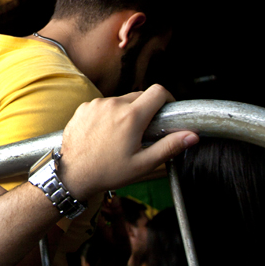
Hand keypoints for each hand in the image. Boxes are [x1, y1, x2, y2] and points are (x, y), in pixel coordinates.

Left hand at [58, 85, 197, 200]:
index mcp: (131, 117)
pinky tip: (105, 133)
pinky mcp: (83, 108)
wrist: (73, 174)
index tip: (167, 110)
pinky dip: (109, 114)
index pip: (158, 91)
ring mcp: (96, 105)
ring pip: (120, 100)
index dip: (167, 98)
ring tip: (122, 135)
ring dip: (126, 112)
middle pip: (139, 95)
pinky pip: (103, 105)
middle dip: (146, 109)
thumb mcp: (143, 164)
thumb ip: (169, 146)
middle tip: (144, 130)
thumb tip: (192, 135)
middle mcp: (113, 105)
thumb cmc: (107, 171)